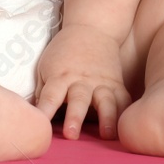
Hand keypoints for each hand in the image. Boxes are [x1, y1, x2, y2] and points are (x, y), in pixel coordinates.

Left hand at [32, 23, 132, 139]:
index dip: (44, 110)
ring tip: (107, 135)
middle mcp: (81, 80)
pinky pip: (123, 99)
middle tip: (71, 135)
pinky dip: (125, 113)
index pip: (50, 95)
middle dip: (75, 117)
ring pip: (105, 101)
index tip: (39, 125)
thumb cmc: (64, 52)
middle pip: (78, 99)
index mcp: (60, 76)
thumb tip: (37, 116)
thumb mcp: (46, 65)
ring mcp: (101, 82)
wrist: (92, 28)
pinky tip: (126, 127)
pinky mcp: (116, 84)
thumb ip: (43, 91)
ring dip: (106, 118)